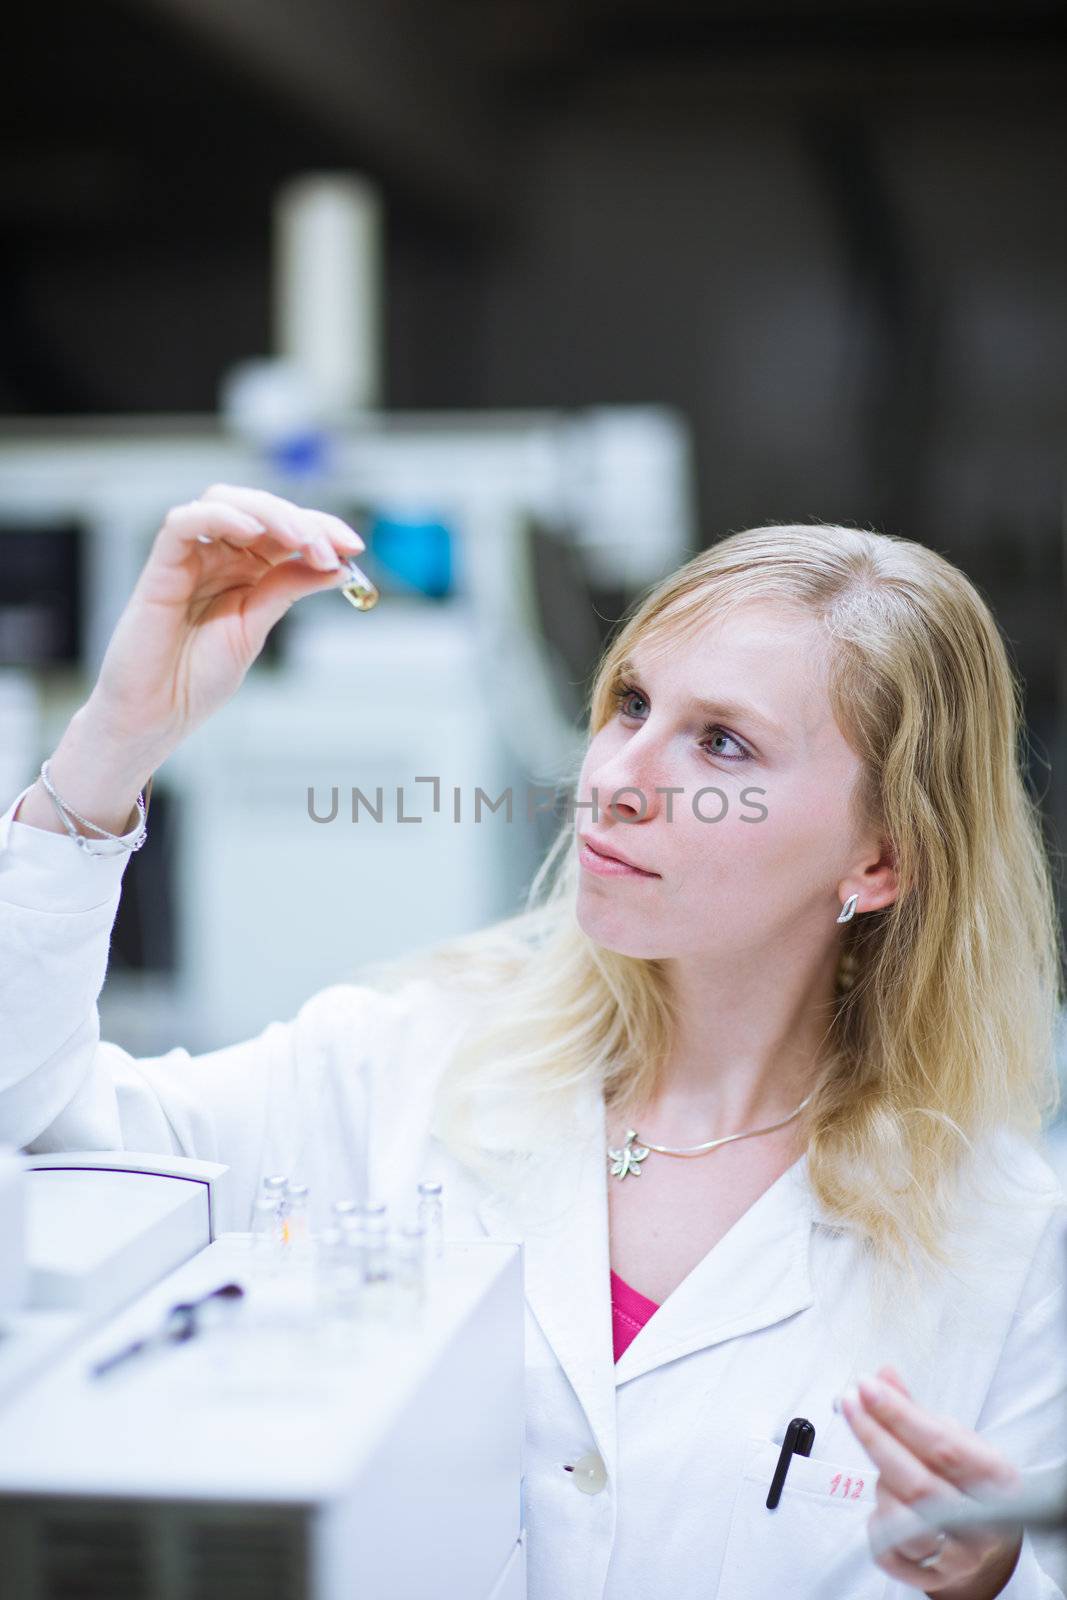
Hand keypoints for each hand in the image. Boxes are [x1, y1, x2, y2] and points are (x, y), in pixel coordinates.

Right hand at [88, 484, 364, 764]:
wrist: (156, 714)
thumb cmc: (197, 677)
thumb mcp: (256, 628)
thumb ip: (288, 589)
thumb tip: (338, 565)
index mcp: (247, 570)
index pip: (286, 531)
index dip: (322, 529)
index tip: (355, 547)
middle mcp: (219, 556)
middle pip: (261, 509)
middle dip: (303, 521)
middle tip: (332, 548)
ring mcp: (190, 557)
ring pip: (226, 501)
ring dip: (270, 514)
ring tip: (301, 540)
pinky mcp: (161, 566)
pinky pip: (183, 524)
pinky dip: (219, 516)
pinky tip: (250, 531)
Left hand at [839, 1365, 1023, 1596]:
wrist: (987, 1549)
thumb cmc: (969, 1486)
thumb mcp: (958, 1443)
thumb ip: (917, 1412)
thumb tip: (883, 1376)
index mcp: (997, 1481)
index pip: (942, 1446)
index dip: (900, 1415)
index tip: (867, 1387)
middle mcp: (982, 1523)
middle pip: (918, 1484)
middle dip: (876, 1438)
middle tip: (850, 1404)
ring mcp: (958, 1557)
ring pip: (902, 1520)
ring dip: (880, 1486)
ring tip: (884, 1468)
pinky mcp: (931, 1580)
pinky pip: (888, 1550)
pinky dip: (876, 1522)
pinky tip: (883, 1506)